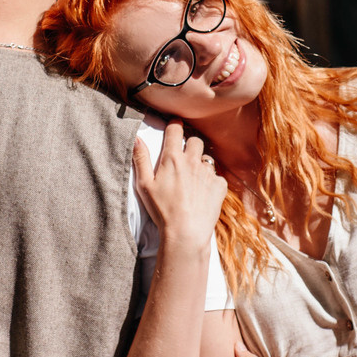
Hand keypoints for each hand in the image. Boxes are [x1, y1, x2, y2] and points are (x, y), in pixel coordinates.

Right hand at [132, 122, 226, 249]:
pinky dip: (211, 182)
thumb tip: (136, 138)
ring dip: (200, 164)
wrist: (185, 232)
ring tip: (192, 180)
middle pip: (195, 140)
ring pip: (206, 159)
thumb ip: (141, 159)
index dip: (175, 125)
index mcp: (172, 158)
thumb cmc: (161, 210)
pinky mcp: (219, 185)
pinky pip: (216, 176)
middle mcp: (192, 161)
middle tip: (183, 158)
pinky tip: (203, 194)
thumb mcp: (144, 185)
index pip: (175, 130)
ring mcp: (207, 173)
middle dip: (189, 145)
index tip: (175, 126)